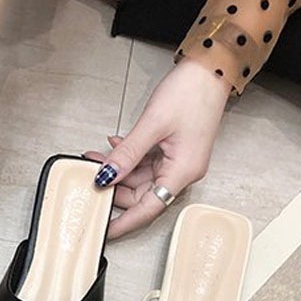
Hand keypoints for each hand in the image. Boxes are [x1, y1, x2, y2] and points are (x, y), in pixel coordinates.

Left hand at [87, 58, 230, 238]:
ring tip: (94, 157)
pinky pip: (144, 162)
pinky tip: (113, 145)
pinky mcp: (172, 150)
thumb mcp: (152, 125)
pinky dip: (127, 156)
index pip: (148, 209)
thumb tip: (106, 176)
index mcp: (182, 173)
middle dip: (113, 187)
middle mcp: (181, 172)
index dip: (124, 222)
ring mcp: (177, 161)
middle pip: (141, 194)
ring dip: (116, 168)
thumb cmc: (193, 92)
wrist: (212, 68)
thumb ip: (127, 154)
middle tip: (88, 178)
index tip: (105, 232)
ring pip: (139, 177)